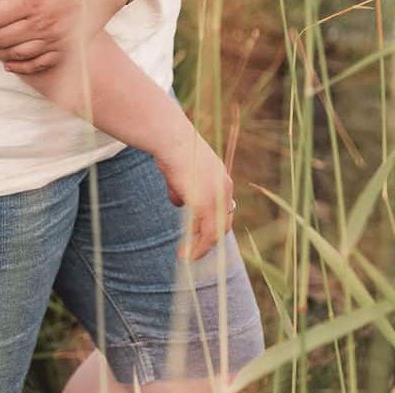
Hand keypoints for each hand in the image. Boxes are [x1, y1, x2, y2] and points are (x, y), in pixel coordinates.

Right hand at [154, 123, 235, 261]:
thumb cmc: (171, 148)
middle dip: (209, 237)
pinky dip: (196, 248)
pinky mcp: (205, 205)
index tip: (199, 231)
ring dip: (201, 247)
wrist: (171, 138)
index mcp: (220, 177)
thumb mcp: (181, 169)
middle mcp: (224, 188)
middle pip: (223, 222)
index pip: (223, 206)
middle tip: (196, 248)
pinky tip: (184, 255)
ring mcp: (216, 198)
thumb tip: (180, 202)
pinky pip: (206, 235)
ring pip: (215, 232)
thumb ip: (183, 188)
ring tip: (187, 256)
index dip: (213, 220)